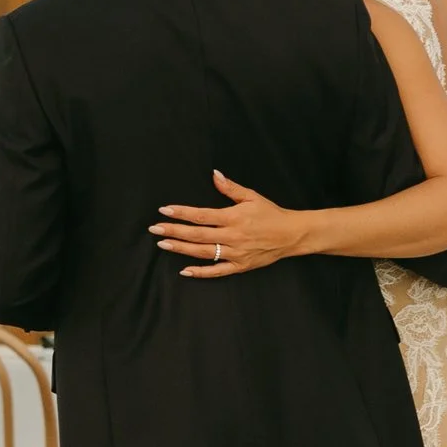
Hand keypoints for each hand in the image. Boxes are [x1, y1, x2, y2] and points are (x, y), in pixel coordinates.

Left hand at [150, 174, 308, 278]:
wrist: (292, 235)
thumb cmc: (271, 214)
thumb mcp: (252, 196)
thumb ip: (230, 188)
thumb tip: (214, 174)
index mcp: (233, 217)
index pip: (201, 215)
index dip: (181, 213)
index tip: (164, 210)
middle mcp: (232, 236)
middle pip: (197, 234)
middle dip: (174, 231)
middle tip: (155, 228)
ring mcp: (235, 253)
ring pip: (203, 253)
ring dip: (182, 248)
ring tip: (163, 244)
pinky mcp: (240, 266)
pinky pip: (217, 271)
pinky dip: (201, 272)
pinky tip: (185, 270)